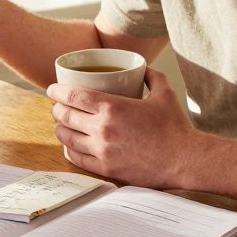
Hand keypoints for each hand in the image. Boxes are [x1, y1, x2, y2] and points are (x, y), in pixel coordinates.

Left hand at [47, 68, 200, 188]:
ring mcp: (102, 150)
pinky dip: (69, 149)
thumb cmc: (176, 127)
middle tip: (57, 106)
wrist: (184, 159)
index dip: (57, 91)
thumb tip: (142, 68)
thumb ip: (152, 76)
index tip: (52, 89)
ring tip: (60, 124)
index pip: (73, 95)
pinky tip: (69, 145)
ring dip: (59, 129)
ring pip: (67, 137)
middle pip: (65, 116)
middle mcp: (102, 128)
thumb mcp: (165, 93)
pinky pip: (77, 158)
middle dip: (56, 109)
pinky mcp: (106, 168)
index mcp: (112, 106)